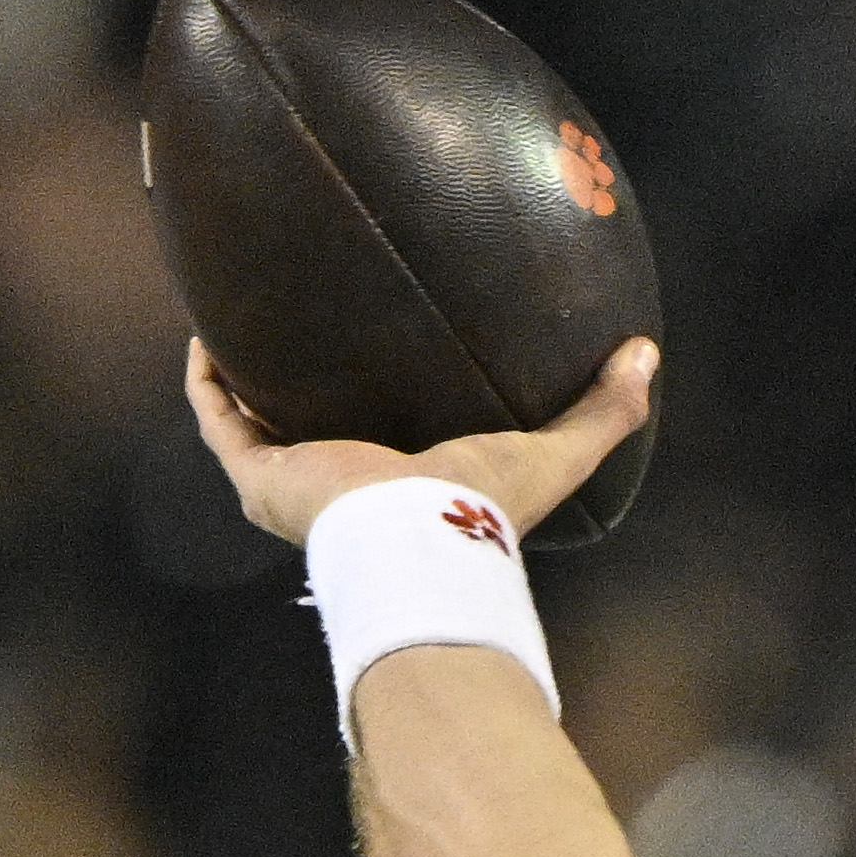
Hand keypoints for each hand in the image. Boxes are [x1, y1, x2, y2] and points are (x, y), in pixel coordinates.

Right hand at [187, 337, 657, 545]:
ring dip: (244, 376)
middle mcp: (344, 486)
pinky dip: (208, 379)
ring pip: (254, 423)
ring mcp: (294, 482)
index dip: (382, 396)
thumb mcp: (555, 451)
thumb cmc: (485, 508)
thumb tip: (649, 352)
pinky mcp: (259, 474)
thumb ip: (605, 410)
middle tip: (304, 319)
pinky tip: (206, 331)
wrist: (421, 539)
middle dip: (303, 383)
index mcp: (405, 485)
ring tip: (240, 317)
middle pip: (315, 429)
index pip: (388, 439)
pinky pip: (218, 417)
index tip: (383, 344)